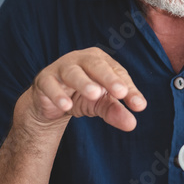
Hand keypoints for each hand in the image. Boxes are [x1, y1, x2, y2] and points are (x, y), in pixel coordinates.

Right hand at [22, 47, 145, 130]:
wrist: (51, 103)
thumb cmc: (82, 95)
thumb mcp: (101, 104)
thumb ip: (115, 111)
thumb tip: (132, 124)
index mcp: (101, 61)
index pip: (118, 73)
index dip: (129, 88)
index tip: (139, 106)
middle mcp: (81, 59)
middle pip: (96, 65)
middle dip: (109, 78)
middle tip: (121, 92)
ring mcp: (61, 68)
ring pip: (73, 73)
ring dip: (84, 83)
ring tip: (95, 94)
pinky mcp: (44, 80)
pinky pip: (50, 85)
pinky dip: (58, 95)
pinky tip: (66, 106)